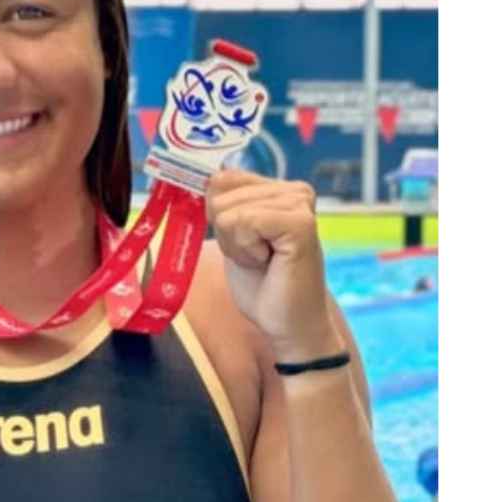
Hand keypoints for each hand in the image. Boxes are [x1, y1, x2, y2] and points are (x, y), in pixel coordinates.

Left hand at [206, 169, 338, 362]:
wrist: (287, 325)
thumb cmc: (261, 285)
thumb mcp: (230, 236)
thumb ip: (220, 204)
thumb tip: (201, 177)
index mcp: (277, 189)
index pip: (221, 179)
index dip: (218, 216)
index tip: (244, 244)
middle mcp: (293, 190)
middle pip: (220, 194)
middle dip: (227, 233)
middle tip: (257, 257)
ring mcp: (300, 203)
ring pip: (228, 210)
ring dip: (237, 244)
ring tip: (264, 261)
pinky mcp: (301, 223)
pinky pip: (244, 221)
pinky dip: (246, 249)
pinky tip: (269, 262)